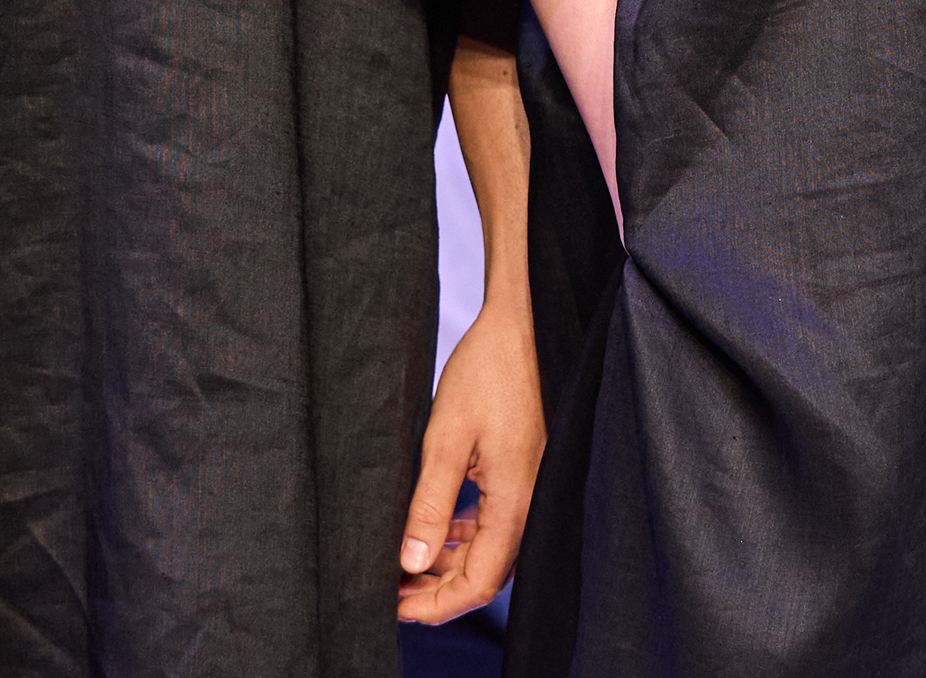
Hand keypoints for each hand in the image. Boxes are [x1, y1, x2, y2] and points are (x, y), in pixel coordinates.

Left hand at [397, 301, 544, 624]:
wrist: (521, 323)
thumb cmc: (486, 371)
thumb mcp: (445, 437)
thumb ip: (428, 506)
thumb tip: (409, 564)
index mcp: (516, 500)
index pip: (479, 582)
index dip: (435, 603)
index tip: (393, 603)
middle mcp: (531, 500)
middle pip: (487, 572)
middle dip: (439, 588)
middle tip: (394, 587)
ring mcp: (532, 485)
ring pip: (492, 548)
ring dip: (451, 562)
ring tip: (409, 563)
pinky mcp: (526, 470)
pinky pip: (497, 520)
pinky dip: (467, 534)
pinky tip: (441, 528)